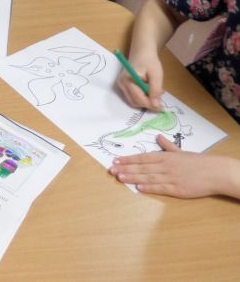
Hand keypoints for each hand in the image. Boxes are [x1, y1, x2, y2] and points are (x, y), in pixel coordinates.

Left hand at [109, 135, 239, 198]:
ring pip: (148, 177)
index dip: (128, 159)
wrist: (215, 172)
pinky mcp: (178, 190)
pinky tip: (139, 187)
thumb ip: (167, 146)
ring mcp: (171, 178)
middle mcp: (165, 166)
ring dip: (133, 177)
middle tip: (111, 170)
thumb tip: (158, 137)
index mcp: (165, 156)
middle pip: (142, 167)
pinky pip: (161, 188)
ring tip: (120, 178)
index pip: (143, 157)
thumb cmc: (198, 162)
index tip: (115, 161)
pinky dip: (149, 188)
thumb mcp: (181, 151)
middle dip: (125, 168)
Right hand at [116, 48, 163, 109]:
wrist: (142, 52)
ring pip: (134, 101)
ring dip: (146, 102)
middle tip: (161, 102)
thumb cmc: (149, 61)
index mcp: (128, 80)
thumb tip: (156, 105)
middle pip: (135, 102)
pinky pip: (133, 97)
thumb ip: (155, 90)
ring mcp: (121, 86)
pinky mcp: (124, 86)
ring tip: (155, 94)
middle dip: (148, 104)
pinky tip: (149, 92)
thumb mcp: (156, 74)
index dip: (150, 104)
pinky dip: (142, 98)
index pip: (138, 98)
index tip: (162, 108)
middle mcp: (122, 84)